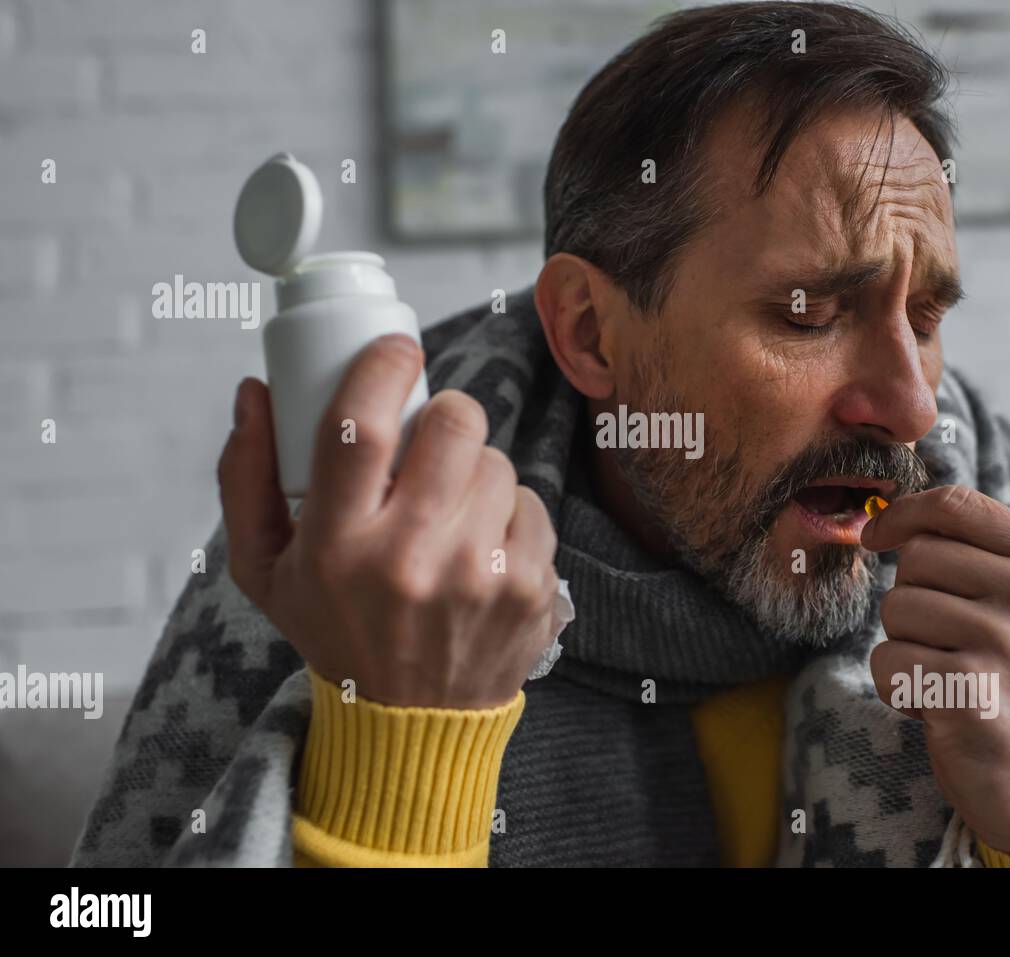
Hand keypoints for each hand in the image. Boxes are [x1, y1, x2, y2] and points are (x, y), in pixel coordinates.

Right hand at [217, 333, 559, 708]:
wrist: (412, 722)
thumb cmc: (335, 630)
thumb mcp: (265, 570)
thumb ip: (246, 477)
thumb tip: (257, 391)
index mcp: (337, 547)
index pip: (360, 428)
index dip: (383, 369)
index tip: (397, 350)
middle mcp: (411, 559)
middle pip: (454, 424)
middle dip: (445, 415)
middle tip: (431, 441)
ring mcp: (480, 574)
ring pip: (498, 460)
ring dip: (475, 470)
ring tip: (450, 514)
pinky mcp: (532, 587)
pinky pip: (533, 503)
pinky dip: (510, 513)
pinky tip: (483, 549)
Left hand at [861, 485, 1009, 858]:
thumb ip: (986, 558)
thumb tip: (896, 515)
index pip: (956, 504)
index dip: (903, 514)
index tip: (877, 536)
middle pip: (916, 558)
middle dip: (912, 602)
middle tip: (948, 648)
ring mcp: (1009, 645)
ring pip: (897, 609)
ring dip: (906, 648)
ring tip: (950, 680)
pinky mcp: (971, 694)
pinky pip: (887, 661)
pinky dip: (896, 689)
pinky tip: (937, 710)